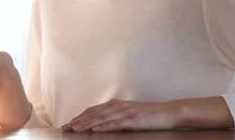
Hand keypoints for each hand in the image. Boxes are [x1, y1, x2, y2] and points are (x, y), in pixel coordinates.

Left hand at [62, 99, 179, 131]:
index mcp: (116, 104)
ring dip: (86, 124)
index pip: (93, 110)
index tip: (69, 123)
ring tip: (74, 128)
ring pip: (101, 118)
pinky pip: (115, 123)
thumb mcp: (130, 114)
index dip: (80, 117)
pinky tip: (94, 130)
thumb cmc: (151, 115)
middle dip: (78, 121)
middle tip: (65, 127)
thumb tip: (101, 124)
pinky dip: (103, 126)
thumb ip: (116, 117)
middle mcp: (118, 106)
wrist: (169, 112)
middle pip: (93, 113)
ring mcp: (125, 112)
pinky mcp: (133, 119)